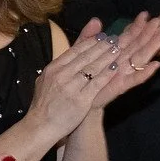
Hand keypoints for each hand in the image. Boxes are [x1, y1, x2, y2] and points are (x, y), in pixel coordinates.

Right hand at [24, 18, 144, 140]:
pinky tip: (116, 68)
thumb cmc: (45, 103)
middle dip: (102, 46)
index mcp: (53, 69)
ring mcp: (70, 87)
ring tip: (118, 49)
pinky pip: (97, 84)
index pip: (74, 51)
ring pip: (92, 68)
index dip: (91, 42)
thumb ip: (61, 65)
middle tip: (116, 39)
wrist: (41, 124)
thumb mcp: (47, 79)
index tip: (103, 35)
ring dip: (107, 57)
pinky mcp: (81, 100)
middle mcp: (61, 75)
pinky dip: (107, 75)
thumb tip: (71, 51)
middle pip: (85, 57)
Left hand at [78, 13, 159, 111]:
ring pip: (140, 59)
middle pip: (136, 45)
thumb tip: (96, 20)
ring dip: (152, 47)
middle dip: (147, 33)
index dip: (135, 27)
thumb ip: (88, 37)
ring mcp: (121, 74)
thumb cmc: (80, 77)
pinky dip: (145, 73)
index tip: (144, 14)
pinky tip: (155, 65)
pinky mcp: (119, 87)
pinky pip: (134, 80)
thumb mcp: (80, 53)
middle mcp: (120, 63)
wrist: (76, 100)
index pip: (126, 38)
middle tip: (158, 20)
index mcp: (112, 54)